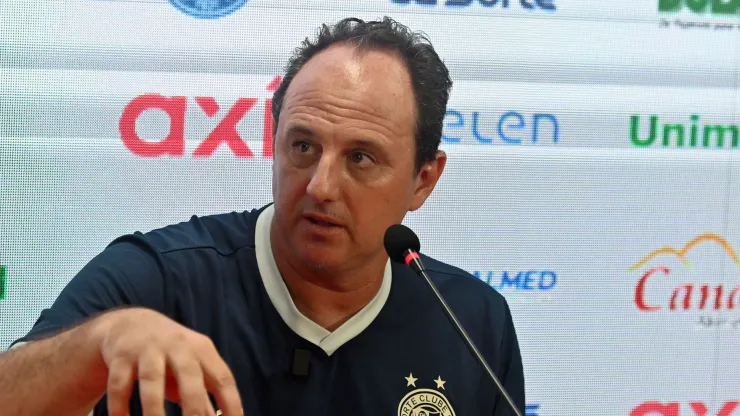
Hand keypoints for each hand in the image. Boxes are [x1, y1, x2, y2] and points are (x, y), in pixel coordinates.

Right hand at [94, 307, 242, 415]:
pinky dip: (120, 407)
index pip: (222, 378)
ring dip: (154, 410)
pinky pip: (119, 384)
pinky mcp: (121, 356)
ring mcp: (148, 349)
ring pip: (151, 379)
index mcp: (202, 350)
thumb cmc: (170, 355)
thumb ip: (204, 395)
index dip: (232, 403)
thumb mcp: (192, 368)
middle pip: (189, 375)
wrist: (132, 324)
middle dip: (194, 408)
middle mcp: (178, 346)